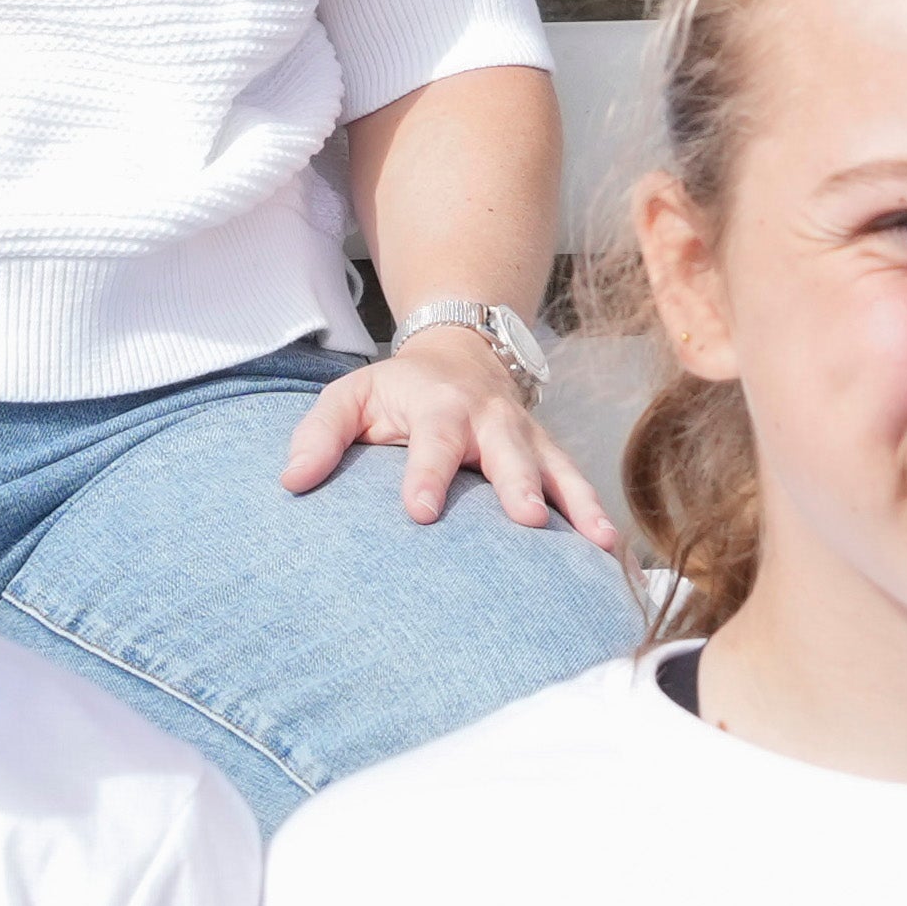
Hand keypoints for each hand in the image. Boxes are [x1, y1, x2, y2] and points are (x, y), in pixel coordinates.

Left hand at [279, 330, 620, 548]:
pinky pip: (578, 485)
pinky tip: (614, 553)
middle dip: (517, 483)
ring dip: (578, 502)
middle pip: (507, 450)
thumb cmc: (397, 391)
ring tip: (599, 541)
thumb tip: (292, 482)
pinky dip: (597, 514)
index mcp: (438, 405)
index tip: (420, 512)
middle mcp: (490, 418)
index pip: (432, 439)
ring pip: (556, 467)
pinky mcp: (550, 456)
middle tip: (524, 520)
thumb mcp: (349, 396)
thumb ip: (319, 435)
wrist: (460, 353)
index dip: (427, 474)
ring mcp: (527, 436)